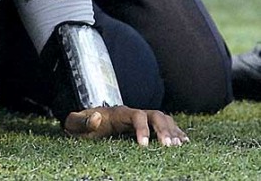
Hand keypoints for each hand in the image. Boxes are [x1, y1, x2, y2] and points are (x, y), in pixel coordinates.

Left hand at [64, 106, 188, 146]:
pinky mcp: (147, 128)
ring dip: (173, 131)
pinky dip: (176, 132)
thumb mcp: (75, 124)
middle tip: (169, 147)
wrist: (86, 123)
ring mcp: (142, 120)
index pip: (135, 115)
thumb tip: (97, 117)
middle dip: (164, 130)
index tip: (144, 146)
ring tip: (180, 146)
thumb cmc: (82, 126)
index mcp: (118, 112)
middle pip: (154, 114)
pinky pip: (166, 126)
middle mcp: (133, 113)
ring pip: (163, 119)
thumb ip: (81, 120)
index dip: (142, 129)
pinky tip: (185, 142)